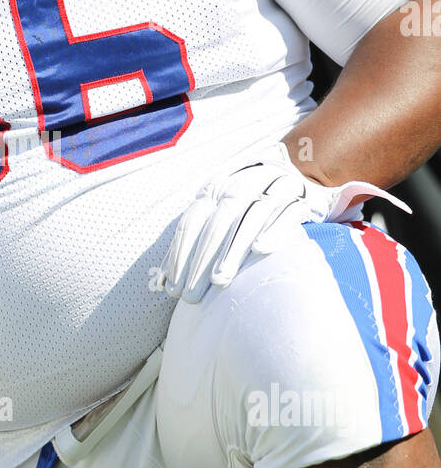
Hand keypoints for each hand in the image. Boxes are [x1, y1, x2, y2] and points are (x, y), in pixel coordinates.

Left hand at [155, 141, 408, 303]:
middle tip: (193, 293)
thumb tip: (164, 277)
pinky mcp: (302, 196)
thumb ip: (198, 235)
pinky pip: (288, 212)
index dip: (181, 251)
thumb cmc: (251, 205)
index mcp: (219, 183)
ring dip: (234, 248)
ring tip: (221, 280)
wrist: (300, 174)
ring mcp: (275, 185)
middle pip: (222, 216)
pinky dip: (274, 229)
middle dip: (204, 256)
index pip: (194, 216)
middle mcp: (245, 180)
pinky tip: (261, 250)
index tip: (173, 287)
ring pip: (253, 214)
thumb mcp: (222, 210)